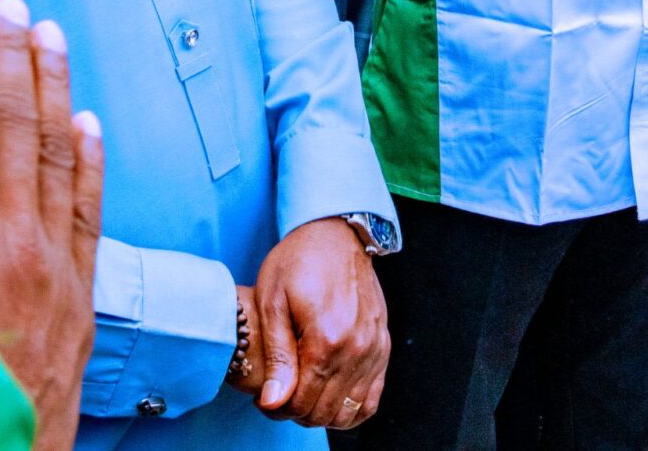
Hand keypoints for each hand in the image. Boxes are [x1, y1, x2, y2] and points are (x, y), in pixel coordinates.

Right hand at [0, 0, 103, 450]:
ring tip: (52, 37)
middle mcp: (5, 246)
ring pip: (59, 156)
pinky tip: (88, 124)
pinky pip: (88, 210)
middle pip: (13, 125)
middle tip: (11, 4)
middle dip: (11, 57)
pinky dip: (90, 160)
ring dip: (55, 88)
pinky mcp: (78, 299)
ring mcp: (50, 270)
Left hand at [242, 217, 387, 428]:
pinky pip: (372, 398)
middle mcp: (357, 349)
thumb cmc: (298, 261)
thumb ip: (277, 356)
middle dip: (296, 412)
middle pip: (324, 411)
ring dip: (322, 413)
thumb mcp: (273, 302)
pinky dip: (350, 408)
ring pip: (349, 410)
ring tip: (302, 394)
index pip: (302, 402)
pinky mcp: (383, 346)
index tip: (264, 397)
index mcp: (327, 339)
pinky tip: (330, 398)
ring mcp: (375, 349)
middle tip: (279, 395)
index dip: (278, 408)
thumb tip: (273, 402)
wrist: (336, 233)